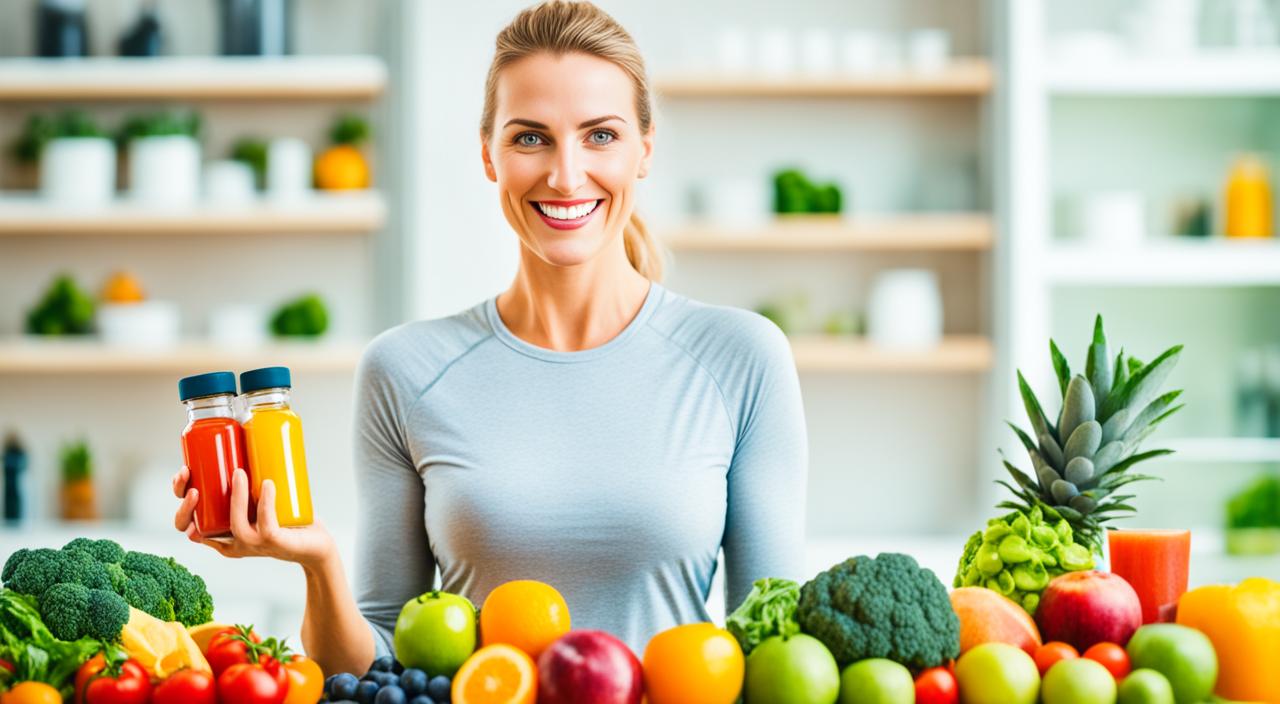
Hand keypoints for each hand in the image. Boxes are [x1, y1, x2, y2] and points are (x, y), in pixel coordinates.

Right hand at [172, 466, 334, 569]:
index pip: (185, 520)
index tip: (185, 470)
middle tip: (192, 475)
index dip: (179, 496)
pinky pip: (266, 524)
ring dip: (235, 497)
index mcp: (220, 531)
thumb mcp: (257, 498)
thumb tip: (245, 431)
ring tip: (239, 472)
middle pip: (194, 527)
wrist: (315, 545)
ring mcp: (252, 544)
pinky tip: (267, 484)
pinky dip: (266, 503)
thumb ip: (247, 477)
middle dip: (186, 503)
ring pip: (234, 525)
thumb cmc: (283, 518)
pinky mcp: (274, 543)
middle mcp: (231, 541)